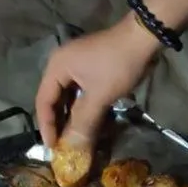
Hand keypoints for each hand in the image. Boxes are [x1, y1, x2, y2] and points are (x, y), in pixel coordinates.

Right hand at [35, 17, 159, 148]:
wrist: (144, 37)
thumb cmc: (118, 65)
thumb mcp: (100, 96)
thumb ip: (83, 122)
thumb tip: (72, 148)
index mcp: (56, 67)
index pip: (43, 102)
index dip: (47, 127)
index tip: (52, 148)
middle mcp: (61, 65)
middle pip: (53, 100)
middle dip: (59, 124)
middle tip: (63, 146)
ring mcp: (76, 66)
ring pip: (68, 98)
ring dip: (72, 118)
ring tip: (75, 139)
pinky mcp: (90, 69)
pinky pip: (80, 94)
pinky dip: (83, 109)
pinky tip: (89, 124)